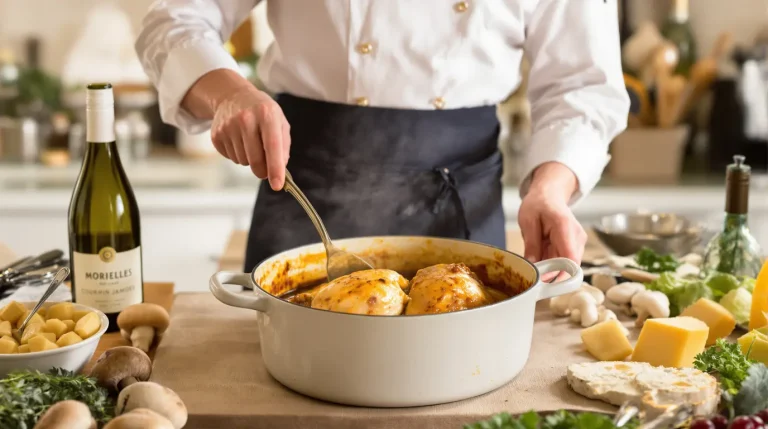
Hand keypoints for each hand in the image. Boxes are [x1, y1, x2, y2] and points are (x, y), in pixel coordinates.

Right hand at [181, 69, 289, 189]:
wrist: (232, 96)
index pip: (272, 146)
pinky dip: (238, 155)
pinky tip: (239, 140)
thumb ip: (284, 146)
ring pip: (243, 161)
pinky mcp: (216, 134)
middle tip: (266, 169)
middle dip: (263, 170)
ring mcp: (228, 126)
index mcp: (266, 114)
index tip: (277, 185)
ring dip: (250, 159)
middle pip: (255, 160)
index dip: (275, 168)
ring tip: (250, 142)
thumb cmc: (262, 113)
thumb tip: (280, 169)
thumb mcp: (279, 121)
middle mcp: (246, 119)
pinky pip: (231, 158)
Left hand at [518, 162, 586, 276]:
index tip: (544, 284)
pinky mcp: (575, 248)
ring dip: (550, 269)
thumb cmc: (538, 205)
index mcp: (564, 227)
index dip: (560, 276)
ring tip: (535, 258)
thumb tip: (532, 267)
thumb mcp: (528, 221)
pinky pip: (564, 263)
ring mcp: (578, 244)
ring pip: (566, 268)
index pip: (570, 259)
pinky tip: (541, 256)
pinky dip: (551, 265)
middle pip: (569, 267)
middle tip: (531, 274)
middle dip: (550, 275)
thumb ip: (531, 244)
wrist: (549, 195)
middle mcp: (576, 237)